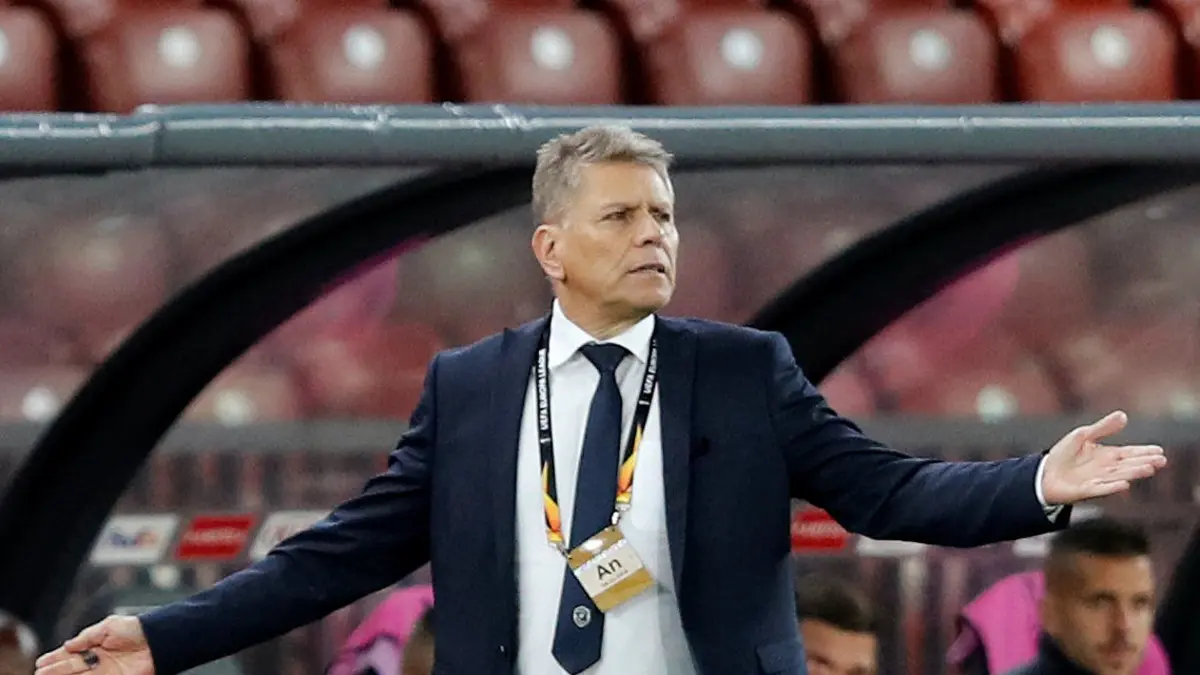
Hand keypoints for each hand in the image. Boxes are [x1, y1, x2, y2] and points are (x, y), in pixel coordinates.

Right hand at [34, 616, 153, 674]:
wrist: (158, 638)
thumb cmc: (137, 628)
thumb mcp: (108, 627)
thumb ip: (87, 637)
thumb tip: (68, 644)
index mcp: (98, 645)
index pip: (73, 653)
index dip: (57, 658)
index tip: (41, 662)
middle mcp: (100, 659)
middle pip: (72, 667)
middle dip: (56, 670)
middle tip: (40, 673)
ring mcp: (106, 671)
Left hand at [1041, 410, 1166, 504]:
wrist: (1044, 473)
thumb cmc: (1064, 455)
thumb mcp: (1083, 436)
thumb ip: (1103, 428)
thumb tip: (1123, 415)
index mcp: (1107, 456)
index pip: (1129, 453)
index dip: (1144, 452)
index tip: (1159, 450)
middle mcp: (1106, 469)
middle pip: (1129, 465)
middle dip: (1144, 462)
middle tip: (1161, 460)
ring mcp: (1098, 480)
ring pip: (1119, 476)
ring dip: (1134, 473)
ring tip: (1148, 469)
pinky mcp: (1087, 490)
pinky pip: (1102, 489)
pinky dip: (1113, 487)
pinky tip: (1125, 484)